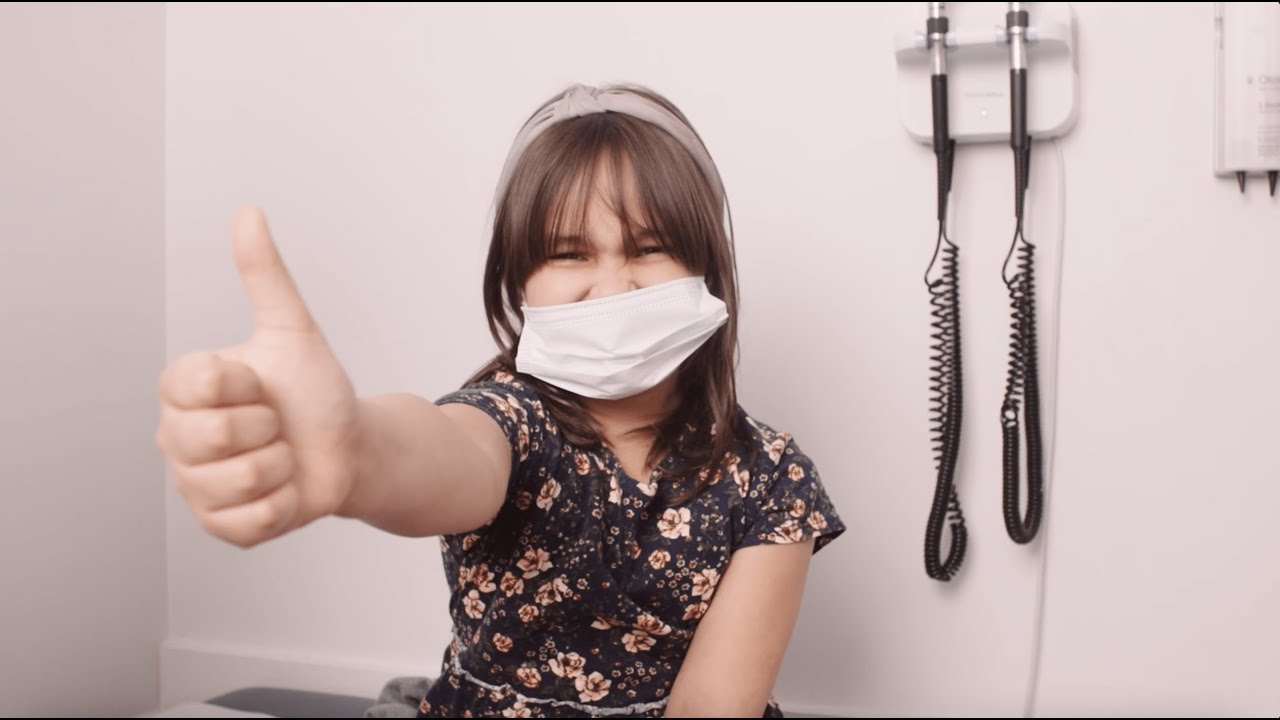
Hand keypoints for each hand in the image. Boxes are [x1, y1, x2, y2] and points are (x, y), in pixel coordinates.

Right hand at [155, 206, 359, 547]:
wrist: (349, 448)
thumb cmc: (313, 391)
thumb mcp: (292, 330)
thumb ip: (265, 276)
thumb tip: (249, 212)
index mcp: (184, 391)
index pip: (199, 385)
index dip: (245, 384)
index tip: (260, 383)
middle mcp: (177, 440)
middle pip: (212, 437)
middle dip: (266, 427)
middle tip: (275, 424)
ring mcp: (196, 488)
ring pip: (239, 479)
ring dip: (281, 467)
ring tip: (283, 455)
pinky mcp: (222, 528)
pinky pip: (253, 519)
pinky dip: (285, 503)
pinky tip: (287, 489)